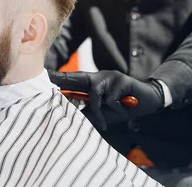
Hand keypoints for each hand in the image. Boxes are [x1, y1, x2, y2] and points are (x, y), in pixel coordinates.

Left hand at [49, 70, 163, 129]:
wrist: (149, 101)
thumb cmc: (124, 107)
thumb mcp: (106, 113)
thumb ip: (90, 112)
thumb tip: (72, 115)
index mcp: (93, 83)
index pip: (72, 80)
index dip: (58, 77)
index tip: (43, 75)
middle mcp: (99, 76)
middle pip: (77, 77)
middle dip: (62, 78)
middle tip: (46, 78)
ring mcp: (110, 76)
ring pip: (96, 95)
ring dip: (103, 111)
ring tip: (113, 116)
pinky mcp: (121, 79)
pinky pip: (110, 99)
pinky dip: (116, 108)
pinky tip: (126, 106)